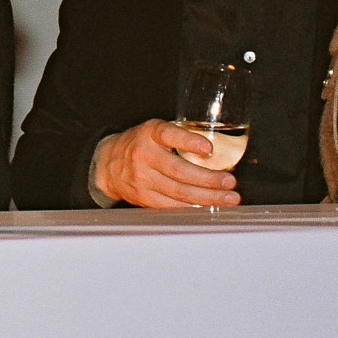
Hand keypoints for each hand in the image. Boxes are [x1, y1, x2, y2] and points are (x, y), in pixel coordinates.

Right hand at [91, 119, 239, 208]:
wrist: (107, 163)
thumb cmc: (140, 144)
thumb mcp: (155, 131)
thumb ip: (180, 136)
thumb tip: (220, 148)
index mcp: (150, 134)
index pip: (169, 135)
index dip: (189, 142)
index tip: (209, 149)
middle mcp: (144, 156)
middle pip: (179, 171)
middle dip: (208, 179)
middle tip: (230, 182)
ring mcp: (143, 179)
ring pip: (178, 192)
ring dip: (207, 197)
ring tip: (228, 198)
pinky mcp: (144, 197)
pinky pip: (171, 205)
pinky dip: (192, 207)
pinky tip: (209, 207)